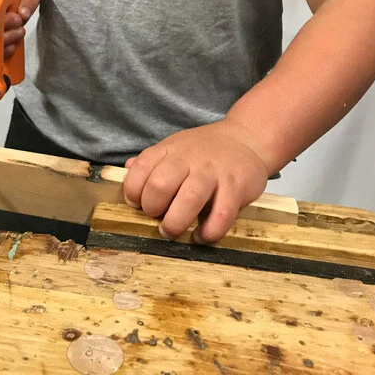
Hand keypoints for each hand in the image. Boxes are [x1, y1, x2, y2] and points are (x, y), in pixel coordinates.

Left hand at [123, 120, 269, 242]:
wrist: (247, 138)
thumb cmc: (205, 148)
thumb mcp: (175, 146)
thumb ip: (152, 161)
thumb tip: (127, 170)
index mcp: (170, 149)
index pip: (140, 168)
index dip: (133, 192)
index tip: (138, 204)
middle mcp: (189, 158)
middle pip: (160, 184)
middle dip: (152, 209)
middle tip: (157, 218)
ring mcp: (213, 172)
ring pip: (189, 199)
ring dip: (175, 223)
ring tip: (172, 231)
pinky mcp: (236, 187)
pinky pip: (221, 215)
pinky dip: (209, 232)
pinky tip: (202, 236)